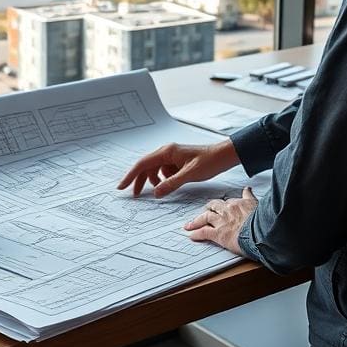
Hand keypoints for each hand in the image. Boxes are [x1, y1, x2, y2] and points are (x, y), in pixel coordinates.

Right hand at [117, 140, 239, 197]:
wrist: (224, 156)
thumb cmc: (209, 161)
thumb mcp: (190, 174)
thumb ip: (171, 183)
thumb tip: (156, 192)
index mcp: (167, 152)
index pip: (143, 164)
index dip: (131, 176)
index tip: (122, 186)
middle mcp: (167, 152)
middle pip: (146, 167)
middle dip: (139, 180)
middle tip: (134, 195)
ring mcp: (172, 157)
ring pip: (155, 170)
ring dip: (152, 181)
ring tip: (156, 192)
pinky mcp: (178, 163)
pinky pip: (164, 172)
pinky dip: (163, 180)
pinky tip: (168, 186)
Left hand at [184, 187, 257, 255]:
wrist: (261, 232)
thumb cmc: (262, 220)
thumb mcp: (257, 203)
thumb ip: (251, 196)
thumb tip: (248, 188)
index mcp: (238, 203)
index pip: (228, 202)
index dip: (224, 205)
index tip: (223, 205)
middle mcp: (228, 210)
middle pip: (213, 207)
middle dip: (208, 209)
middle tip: (205, 212)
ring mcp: (222, 221)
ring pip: (205, 217)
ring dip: (196, 221)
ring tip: (190, 224)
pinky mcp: (218, 234)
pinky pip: (203, 232)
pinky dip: (196, 233)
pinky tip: (192, 235)